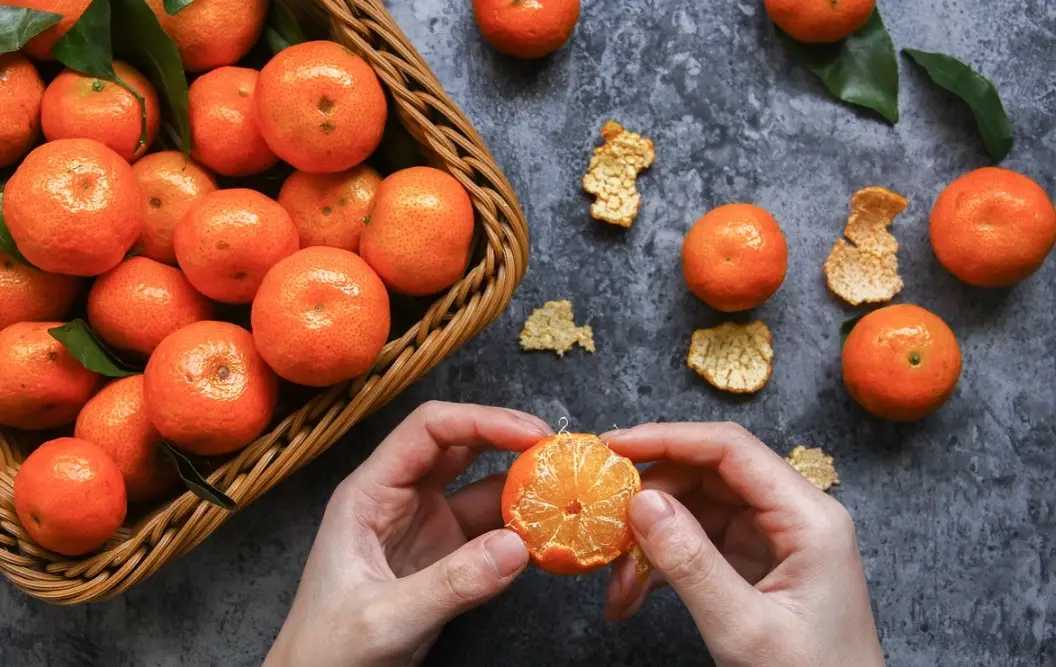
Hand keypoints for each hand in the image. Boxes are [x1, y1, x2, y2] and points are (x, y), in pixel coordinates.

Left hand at [264, 402, 550, 666]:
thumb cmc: (326, 651)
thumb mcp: (385, 619)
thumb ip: (451, 584)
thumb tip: (518, 546)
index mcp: (370, 493)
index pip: (428, 431)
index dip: (481, 421)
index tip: (531, 434)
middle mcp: (399, 499)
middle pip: (461, 448)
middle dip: (510, 444)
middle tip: (560, 455)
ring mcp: (424, 527)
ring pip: (481, 489)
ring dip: (521, 491)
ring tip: (565, 497)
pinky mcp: (444, 558)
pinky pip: (490, 532)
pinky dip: (521, 531)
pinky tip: (547, 536)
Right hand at [602, 423, 884, 666]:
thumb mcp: (745, 627)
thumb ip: (691, 563)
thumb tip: (641, 502)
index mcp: (809, 516)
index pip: (731, 449)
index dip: (668, 438)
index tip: (612, 447)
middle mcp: (792, 515)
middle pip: (706, 476)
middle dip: (650, 501)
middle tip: (603, 528)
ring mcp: (773, 537)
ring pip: (694, 509)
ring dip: (649, 541)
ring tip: (617, 584)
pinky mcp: (754, 562)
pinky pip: (697, 543)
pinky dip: (661, 564)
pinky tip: (634, 593)